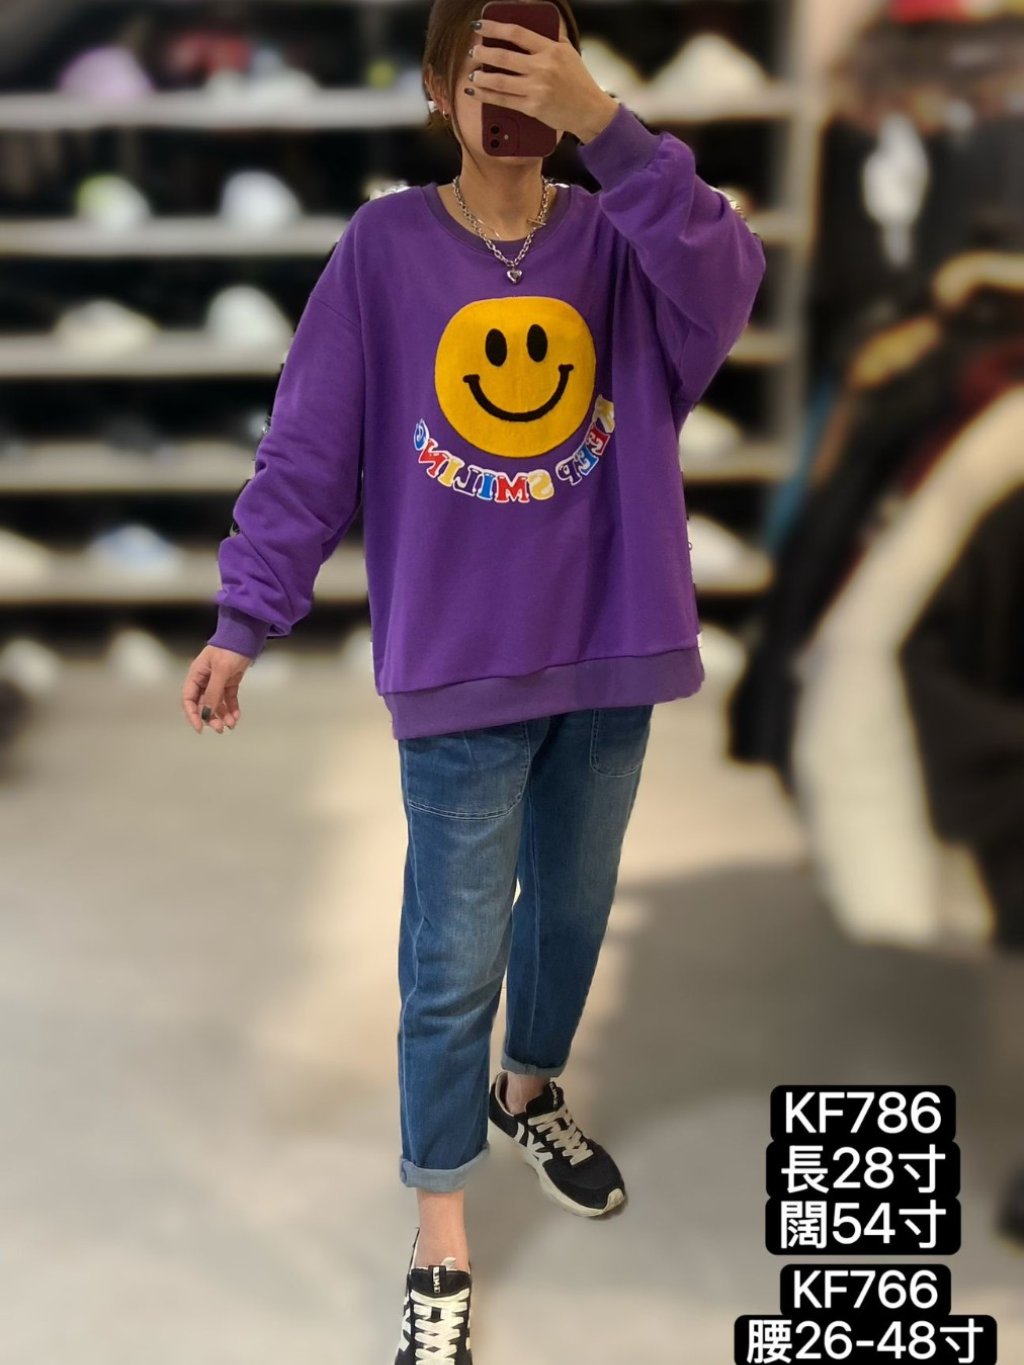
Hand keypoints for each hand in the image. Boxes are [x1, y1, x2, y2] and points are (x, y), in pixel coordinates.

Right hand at [181, 644, 252, 733]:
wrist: (246, 637)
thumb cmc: (229, 650)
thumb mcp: (220, 671)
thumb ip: (213, 693)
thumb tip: (206, 713)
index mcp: (196, 675)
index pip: (189, 699)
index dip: (192, 714)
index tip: (200, 728)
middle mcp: (205, 680)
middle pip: (204, 704)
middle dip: (211, 717)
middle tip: (220, 728)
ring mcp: (217, 682)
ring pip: (217, 704)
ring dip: (223, 715)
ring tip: (231, 724)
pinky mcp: (230, 682)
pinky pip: (228, 699)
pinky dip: (232, 708)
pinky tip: (236, 716)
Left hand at [466, 18, 618, 143]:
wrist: (589, 110)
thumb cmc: (579, 82)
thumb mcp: (568, 52)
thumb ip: (550, 39)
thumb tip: (532, 27)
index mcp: (550, 49)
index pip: (517, 33)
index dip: (495, 27)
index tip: (480, 26)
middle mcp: (542, 68)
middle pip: (504, 57)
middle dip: (483, 53)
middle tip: (474, 52)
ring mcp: (536, 89)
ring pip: (500, 81)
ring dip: (481, 77)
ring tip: (472, 74)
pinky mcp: (532, 107)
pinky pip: (504, 101)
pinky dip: (486, 96)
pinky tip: (476, 92)